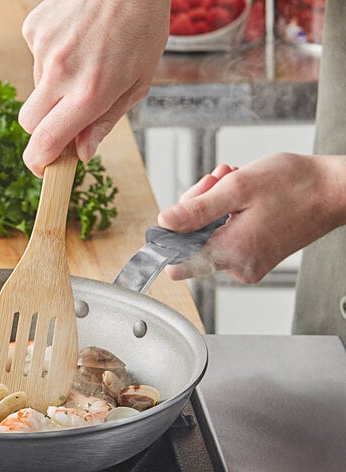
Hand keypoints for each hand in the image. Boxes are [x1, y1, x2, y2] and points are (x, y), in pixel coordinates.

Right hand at [19, 0, 169, 175]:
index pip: (45, 143)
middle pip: (29, 124)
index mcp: (89, 93)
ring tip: (84, 62)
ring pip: (36, 90)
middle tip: (66, 120)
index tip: (43, 167)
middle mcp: (60, 72)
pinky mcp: (33, 28)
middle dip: (43, 130)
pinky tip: (75, 41)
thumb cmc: (142, 27)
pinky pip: (36, 59)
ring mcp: (43, 48)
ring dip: (54, 89)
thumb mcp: (137, 83)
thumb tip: (82, 152)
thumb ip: (106, 121)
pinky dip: (52, 59)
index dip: (39, 162)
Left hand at [157, 153, 345, 282]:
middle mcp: (238, 266)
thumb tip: (166, 222)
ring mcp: (248, 264)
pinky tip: (243, 197)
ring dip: (214, 206)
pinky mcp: (256, 258)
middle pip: (192, 244)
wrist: (335, 191)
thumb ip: (196, 209)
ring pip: (209, 237)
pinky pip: (226, 237)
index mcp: (231, 252)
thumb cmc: (296, 185)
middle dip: (198, 208)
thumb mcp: (238, 188)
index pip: (178, 264)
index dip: (170, 238)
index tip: (176, 215)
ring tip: (234, 183)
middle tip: (216, 182)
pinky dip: (228, 215)